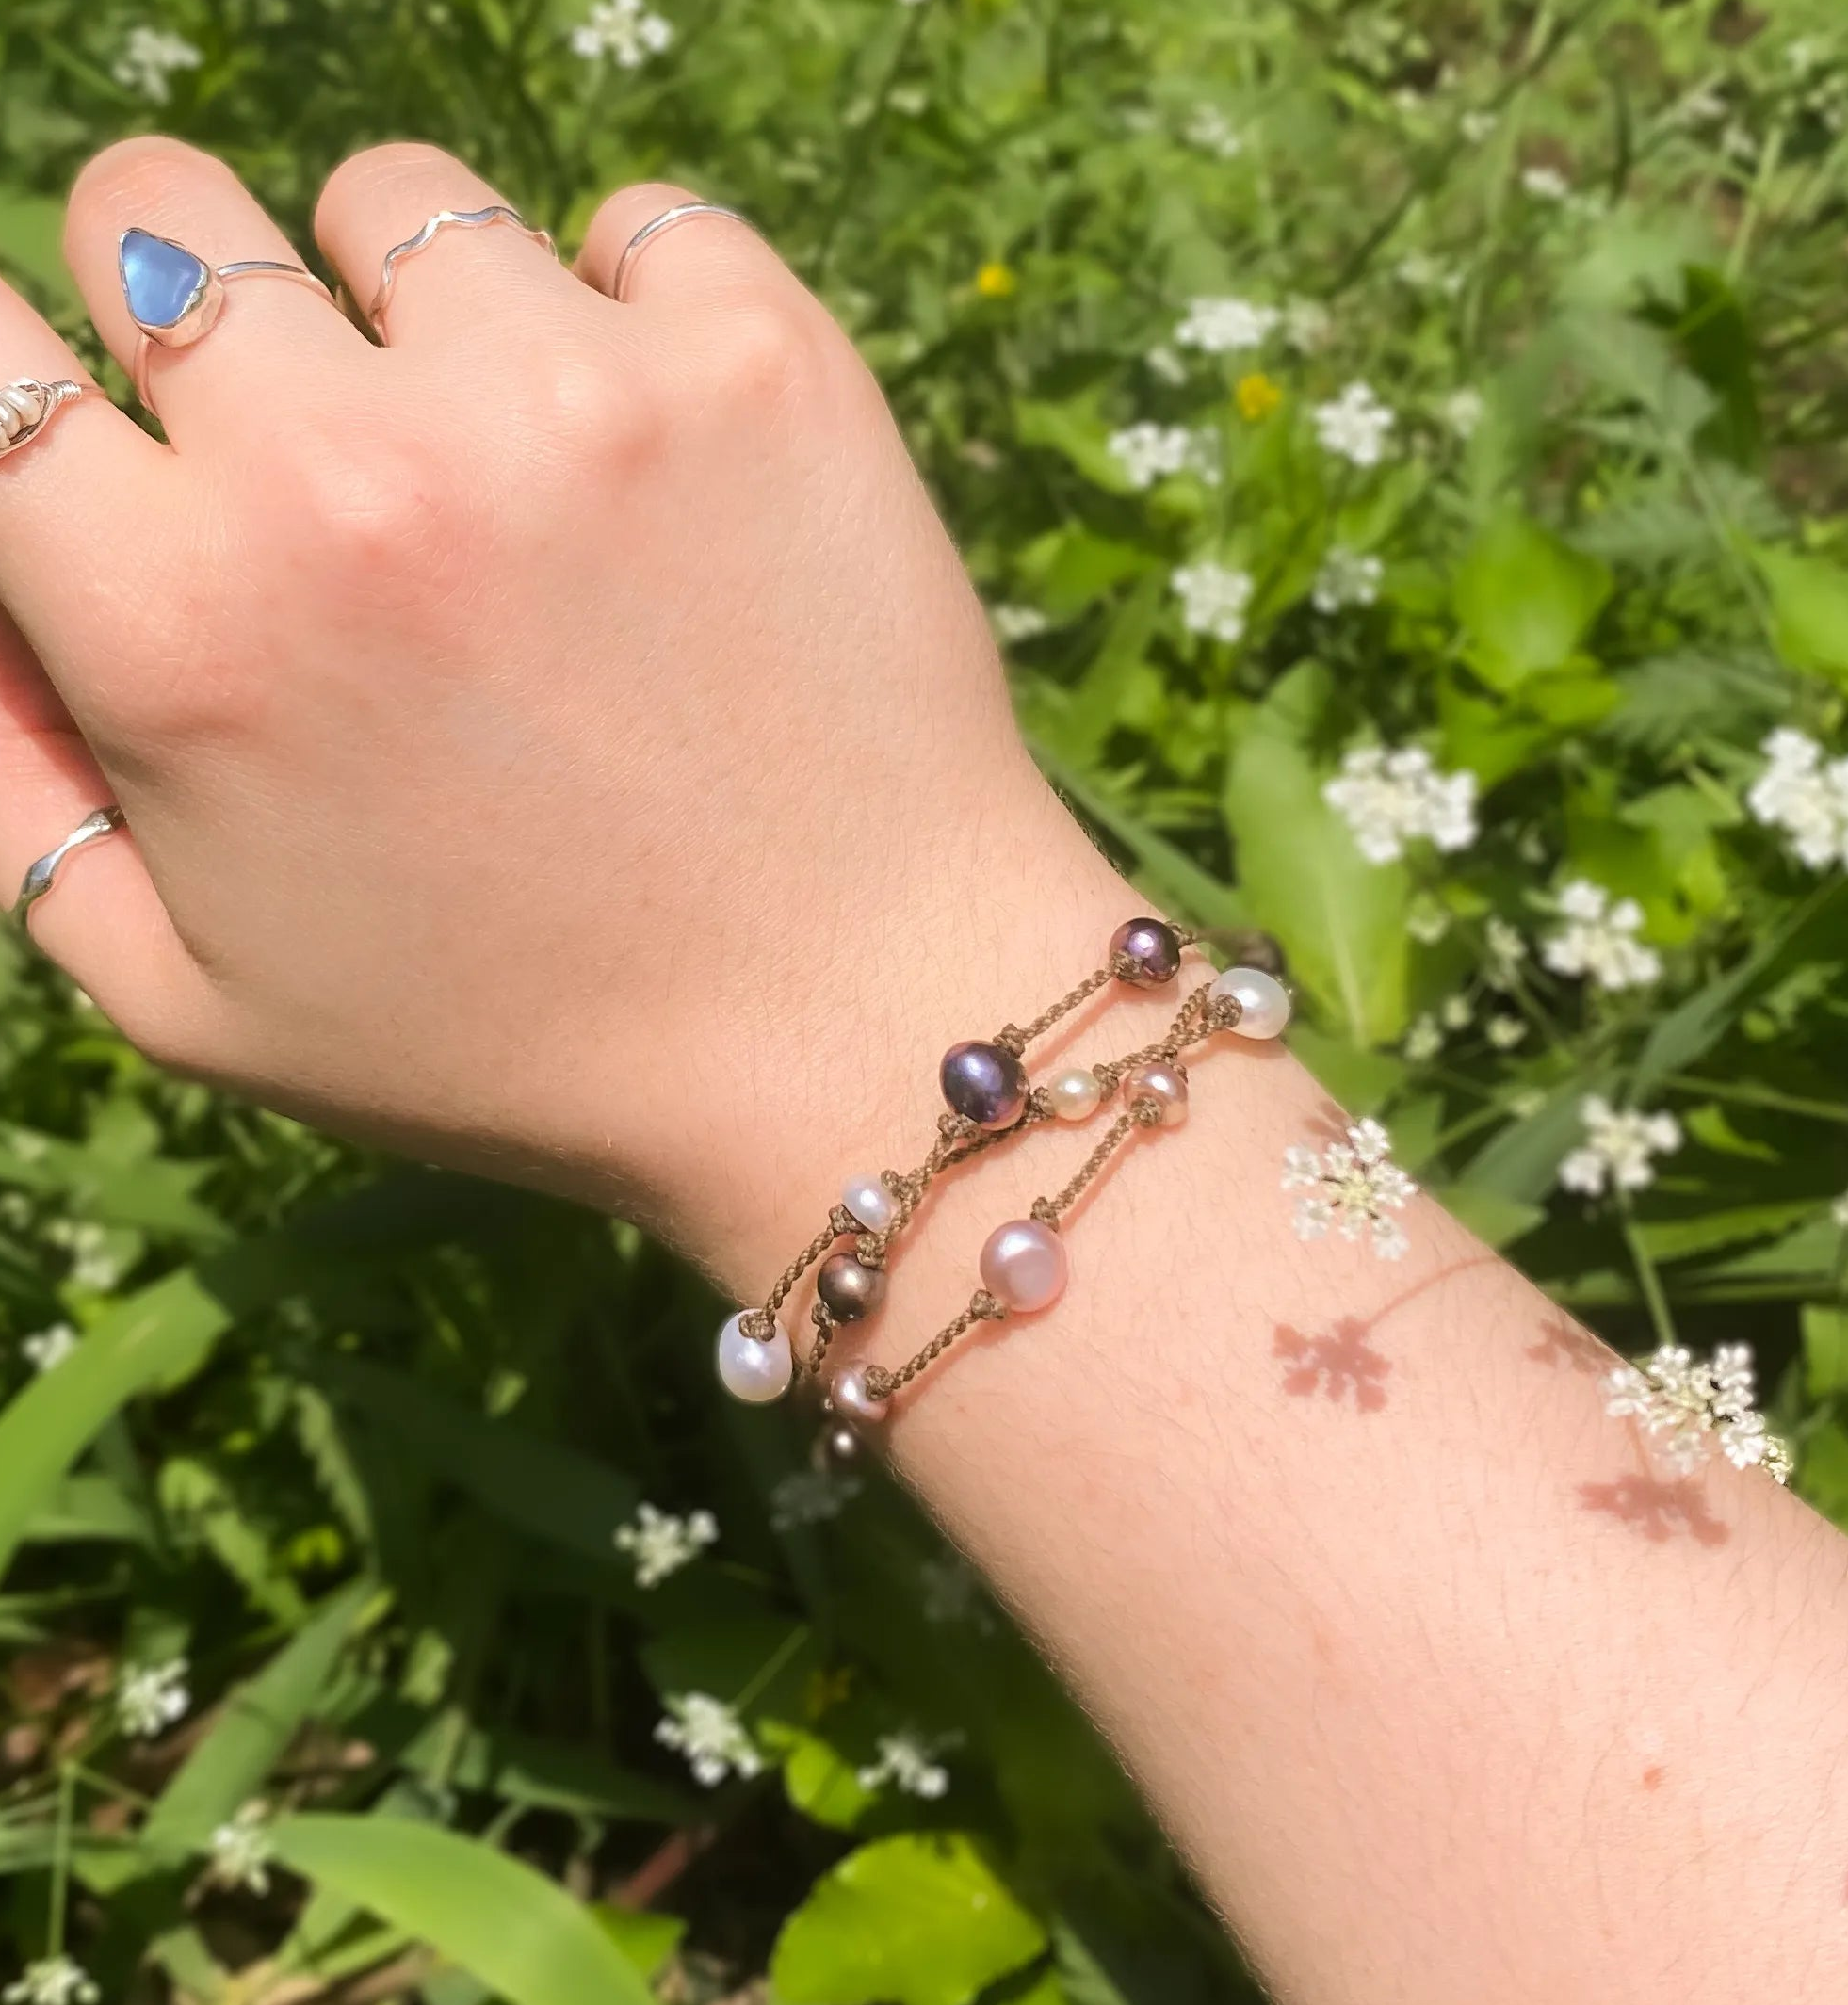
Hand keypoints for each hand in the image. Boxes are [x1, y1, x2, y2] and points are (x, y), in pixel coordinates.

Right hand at [0, 138, 1117, 1269]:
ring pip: (398, 207)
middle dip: (200, 319)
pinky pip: (632, 228)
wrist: (854, 1030)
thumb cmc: (526, 1044)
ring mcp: (569, 394)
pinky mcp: (760, 364)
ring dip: (419, 320)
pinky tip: (665, 466)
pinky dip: (627, 314)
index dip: (31, 377)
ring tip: (514, 481)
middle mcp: (352, 470)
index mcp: (178, 623)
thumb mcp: (200, 999)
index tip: (115, 429)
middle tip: (318, 454)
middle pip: (157, 208)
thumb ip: (20, 789)